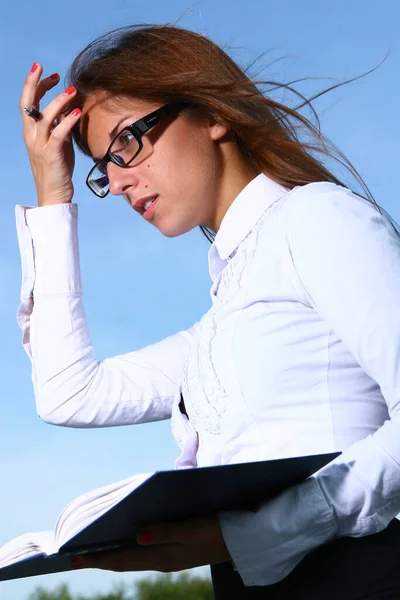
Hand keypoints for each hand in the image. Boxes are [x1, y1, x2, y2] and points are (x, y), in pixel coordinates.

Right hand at [20, 63, 80, 206]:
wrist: (54, 195)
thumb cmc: (58, 170)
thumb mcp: (59, 144)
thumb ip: (61, 127)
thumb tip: (69, 110)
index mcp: (31, 133)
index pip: (28, 103)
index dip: (36, 86)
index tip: (50, 75)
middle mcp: (32, 137)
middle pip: (27, 105)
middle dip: (33, 83)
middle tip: (43, 68)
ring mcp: (40, 146)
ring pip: (44, 117)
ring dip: (58, 101)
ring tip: (72, 90)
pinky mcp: (51, 155)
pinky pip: (57, 134)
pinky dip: (67, 121)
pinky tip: (77, 112)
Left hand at [73, 516, 230, 572]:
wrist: (242, 540)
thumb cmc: (219, 530)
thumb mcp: (193, 529)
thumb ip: (165, 532)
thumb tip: (137, 536)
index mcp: (163, 556)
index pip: (122, 558)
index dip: (98, 558)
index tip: (74, 557)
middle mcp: (162, 560)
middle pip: (123, 561)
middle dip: (99, 559)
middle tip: (74, 557)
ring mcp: (169, 558)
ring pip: (132, 559)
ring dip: (112, 556)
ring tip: (94, 550)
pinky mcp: (176, 552)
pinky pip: (143, 555)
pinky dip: (128, 550)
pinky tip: (125, 542)